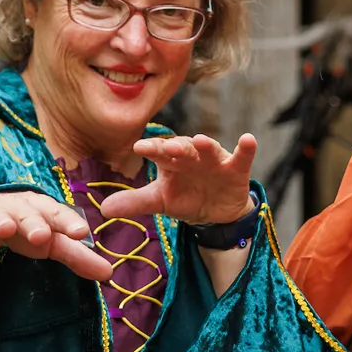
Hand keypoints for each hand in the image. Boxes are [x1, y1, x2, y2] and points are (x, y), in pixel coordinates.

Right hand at [0, 190, 112, 280]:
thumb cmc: (27, 230)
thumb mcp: (52, 244)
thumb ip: (78, 257)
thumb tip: (109, 275)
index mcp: (44, 210)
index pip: (59, 215)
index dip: (68, 223)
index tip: (80, 233)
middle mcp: (20, 207)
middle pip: (29, 213)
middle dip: (35, 223)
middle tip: (41, 236)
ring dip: (1, 220)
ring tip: (3, 229)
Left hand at [103, 133, 258, 225]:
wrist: (215, 212)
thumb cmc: (184, 197)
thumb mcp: (160, 202)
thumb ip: (134, 203)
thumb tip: (103, 209)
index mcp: (170, 162)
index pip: (158, 152)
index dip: (150, 149)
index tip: (138, 147)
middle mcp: (191, 156)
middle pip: (182, 148)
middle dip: (176, 147)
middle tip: (168, 148)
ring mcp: (215, 160)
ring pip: (210, 149)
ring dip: (206, 144)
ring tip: (201, 140)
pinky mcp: (236, 169)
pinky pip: (242, 157)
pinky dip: (246, 148)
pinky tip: (248, 139)